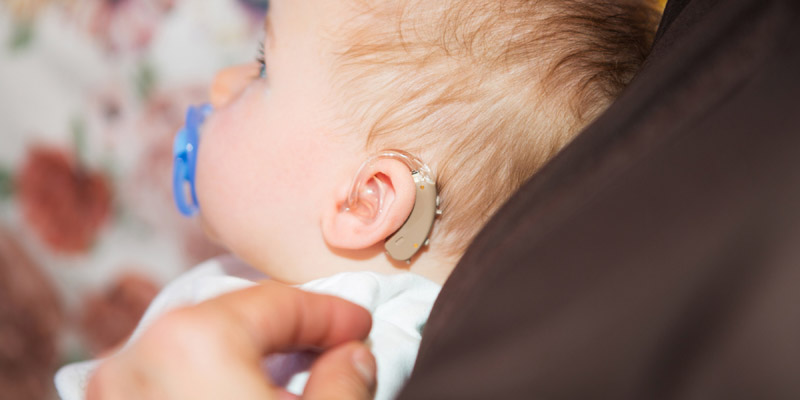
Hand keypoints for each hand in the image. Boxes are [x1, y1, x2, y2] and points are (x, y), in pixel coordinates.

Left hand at [86, 281, 375, 399]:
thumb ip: (345, 381)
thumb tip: (351, 355)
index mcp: (192, 342)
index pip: (280, 302)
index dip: (334, 314)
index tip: (363, 329)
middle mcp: (135, 356)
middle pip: (232, 318)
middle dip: (288, 331)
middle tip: (334, 347)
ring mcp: (110, 391)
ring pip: (195, 348)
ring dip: (247, 354)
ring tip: (291, 373)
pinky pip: (164, 379)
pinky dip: (206, 380)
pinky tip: (239, 393)